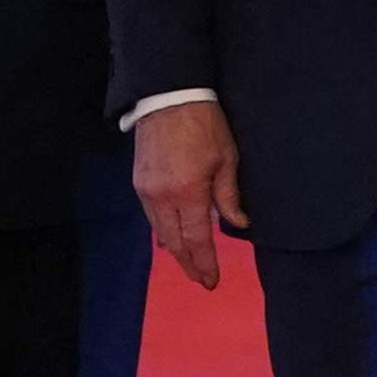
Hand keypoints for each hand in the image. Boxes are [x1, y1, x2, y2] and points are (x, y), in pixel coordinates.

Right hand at [133, 101, 244, 289]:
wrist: (168, 96)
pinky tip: (170, 238)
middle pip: (174, 242)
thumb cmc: (204, 124)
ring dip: (175, 249)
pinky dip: (163, 230)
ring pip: (160, 231)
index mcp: (188, 192)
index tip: (211, 281)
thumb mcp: (226, 159)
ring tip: (190, 263)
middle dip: (188, 264)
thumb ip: (228, 196)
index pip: (197, 239)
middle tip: (202, 279)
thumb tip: (238, 224)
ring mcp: (146, 190)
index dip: (205, 263)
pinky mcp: (139, 182)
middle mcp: (162, 197)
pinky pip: (151, 216)